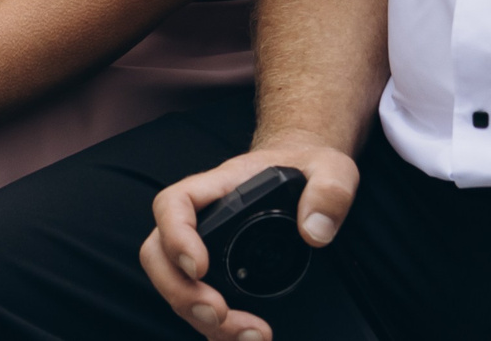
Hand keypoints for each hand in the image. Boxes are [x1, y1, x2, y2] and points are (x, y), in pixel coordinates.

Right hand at [142, 130, 356, 340]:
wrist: (307, 176)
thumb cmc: (309, 167)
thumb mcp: (330, 168)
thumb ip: (329, 192)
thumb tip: (315, 232)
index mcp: (220, 187)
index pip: (175, 203)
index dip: (175, 235)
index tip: (199, 266)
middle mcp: (204, 219)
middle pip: (160, 254)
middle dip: (180, 292)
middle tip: (218, 314)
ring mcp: (207, 249)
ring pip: (175, 285)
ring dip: (199, 317)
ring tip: (249, 335)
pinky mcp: (221, 276)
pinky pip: (200, 304)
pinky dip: (217, 329)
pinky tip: (249, 337)